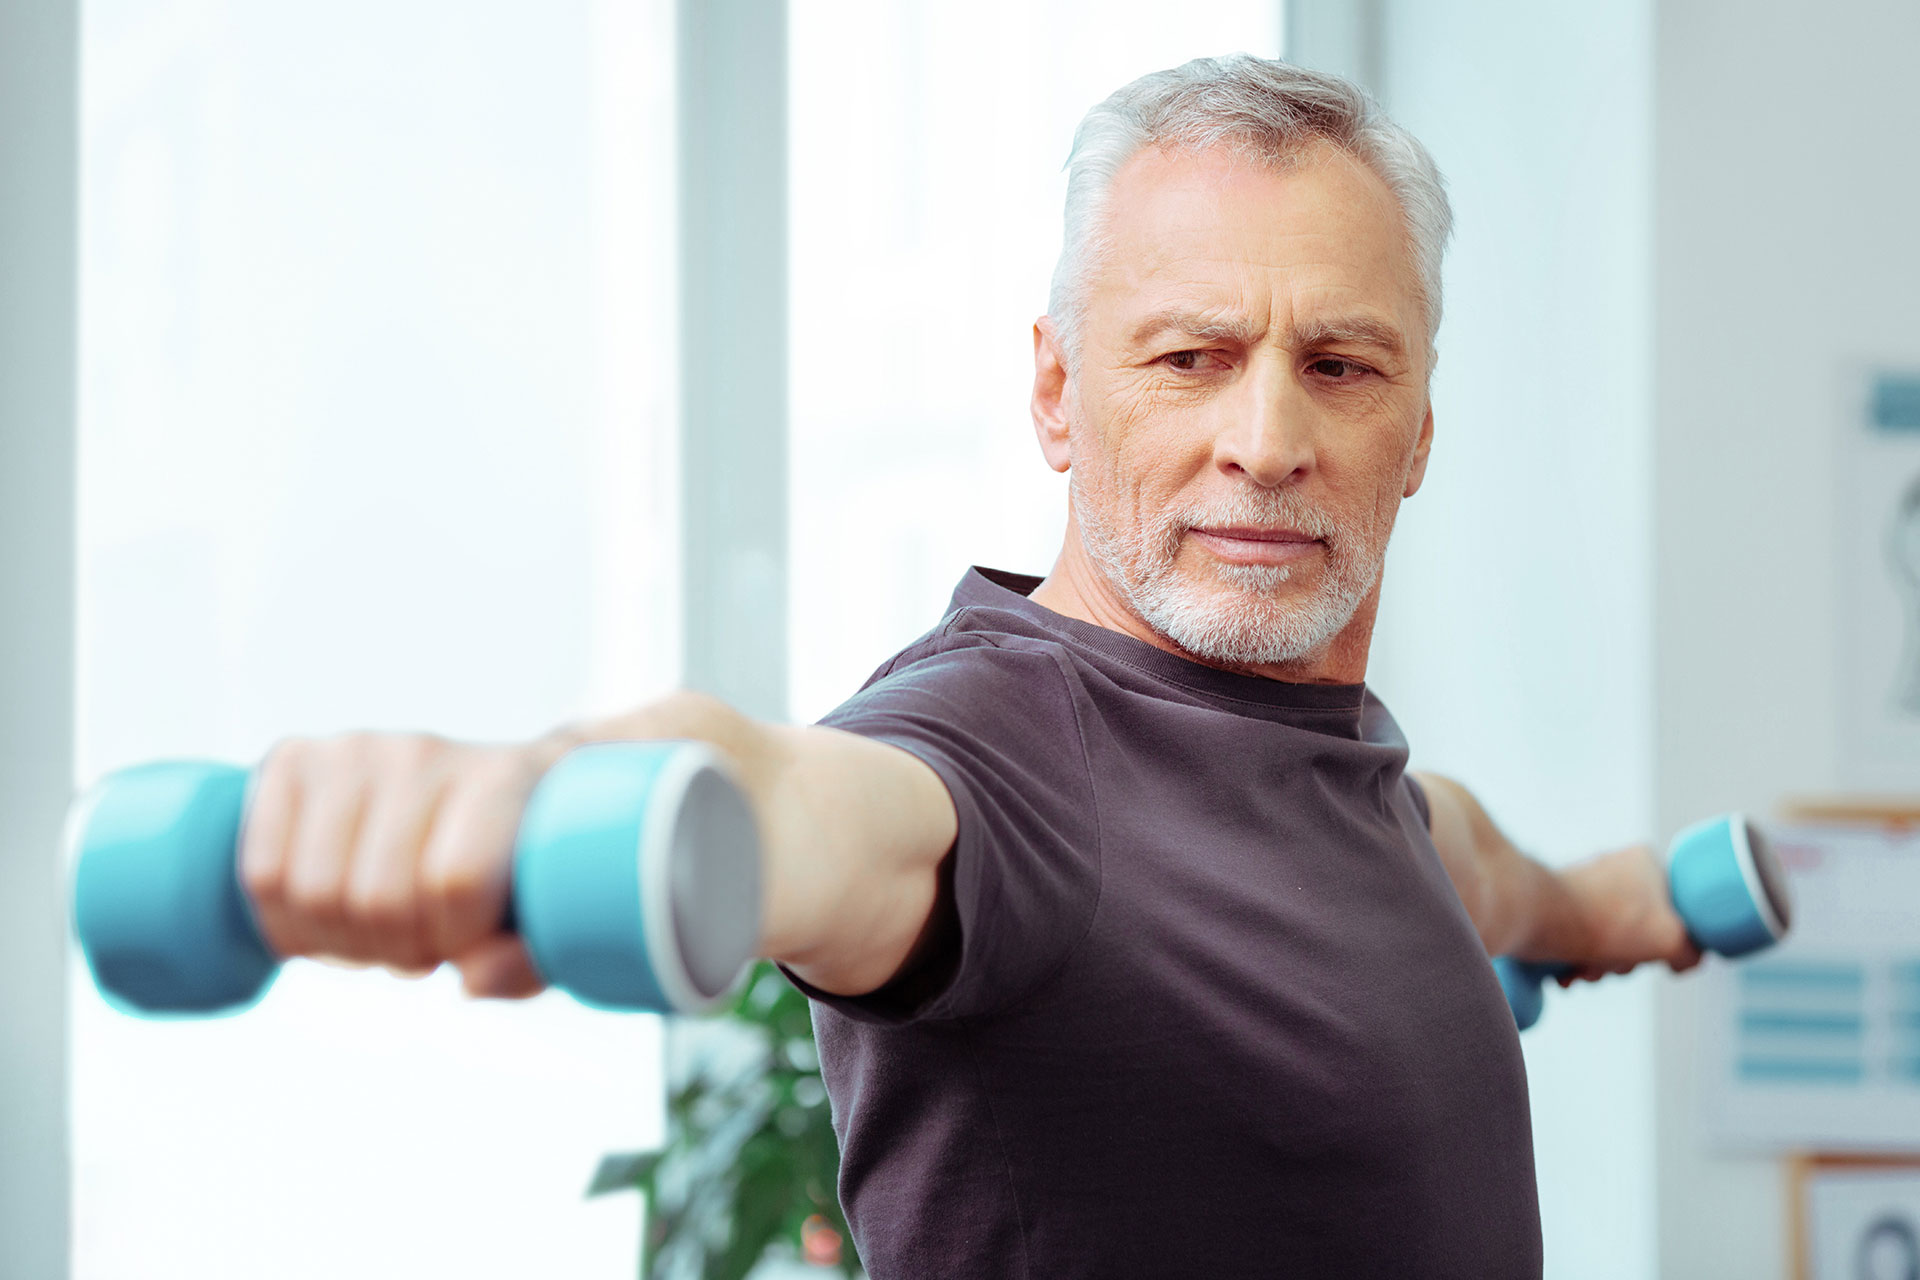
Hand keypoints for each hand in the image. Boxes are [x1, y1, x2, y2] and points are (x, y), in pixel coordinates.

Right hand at [238, 732, 552, 999]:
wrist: (480, 792)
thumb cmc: (515, 867)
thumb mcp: (548, 919)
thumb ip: (527, 962)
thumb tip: (469, 980)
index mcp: (501, 778)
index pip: (454, 883)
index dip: (452, 939)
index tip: (466, 938)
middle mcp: (423, 752)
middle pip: (376, 899)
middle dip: (394, 950)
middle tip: (416, 942)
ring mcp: (351, 750)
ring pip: (312, 891)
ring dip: (337, 943)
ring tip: (376, 928)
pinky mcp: (292, 760)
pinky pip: (261, 872)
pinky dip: (284, 921)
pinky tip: (325, 915)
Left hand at [1554, 844, 1702, 985]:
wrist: (1534, 917)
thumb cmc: (1607, 922)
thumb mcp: (1671, 940)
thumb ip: (1692, 952)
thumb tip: (1683, 960)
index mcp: (1646, 863)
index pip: (1675, 913)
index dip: (1666, 943)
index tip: (1653, 953)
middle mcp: (1614, 869)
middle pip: (1640, 932)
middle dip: (1626, 961)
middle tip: (1614, 964)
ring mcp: (1585, 888)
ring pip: (1609, 943)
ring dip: (1601, 967)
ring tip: (1584, 969)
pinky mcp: (1559, 908)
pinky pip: (1580, 942)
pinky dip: (1577, 962)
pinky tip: (1567, 973)